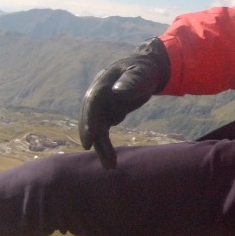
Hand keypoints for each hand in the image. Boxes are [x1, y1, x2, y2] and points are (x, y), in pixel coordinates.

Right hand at [79, 38, 169, 168]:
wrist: (146, 69)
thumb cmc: (144, 69)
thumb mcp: (140, 73)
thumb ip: (130, 82)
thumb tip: (116, 92)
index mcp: (102, 84)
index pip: (93, 104)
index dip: (89, 122)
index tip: (89, 140)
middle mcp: (97, 97)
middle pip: (92, 120)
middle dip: (96, 141)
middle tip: (104, 160)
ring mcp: (101, 107)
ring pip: (97, 129)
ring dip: (102, 148)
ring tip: (110, 167)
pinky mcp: (107, 114)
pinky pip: (103, 132)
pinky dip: (106, 145)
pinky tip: (111, 160)